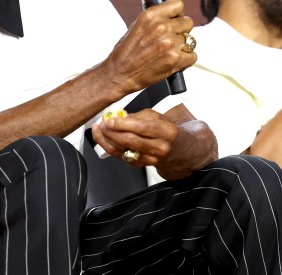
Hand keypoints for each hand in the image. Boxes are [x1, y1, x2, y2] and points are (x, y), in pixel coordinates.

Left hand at [91, 104, 216, 178]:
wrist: (181, 152)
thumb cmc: (168, 132)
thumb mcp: (158, 118)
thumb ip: (139, 116)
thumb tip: (119, 116)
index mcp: (166, 131)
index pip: (141, 127)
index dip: (123, 124)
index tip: (110, 119)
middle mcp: (160, 147)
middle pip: (131, 140)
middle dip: (112, 132)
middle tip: (102, 124)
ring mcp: (151, 159)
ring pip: (124, 150)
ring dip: (108, 140)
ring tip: (100, 131)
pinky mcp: (142, 166)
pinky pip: (123, 157)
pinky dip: (111, 148)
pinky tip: (104, 140)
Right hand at [102, 0, 195, 94]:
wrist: (119, 73)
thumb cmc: (125, 52)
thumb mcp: (137, 26)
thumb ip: (156, 19)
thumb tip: (171, 16)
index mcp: (151, 16)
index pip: (178, 5)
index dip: (178, 14)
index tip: (176, 19)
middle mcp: (162, 27)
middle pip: (188, 22)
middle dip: (181, 31)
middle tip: (171, 40)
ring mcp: (170, 43)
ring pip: (191, 40)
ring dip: (183, 47)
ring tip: (168, 53)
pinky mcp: (176, 59)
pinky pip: (192, 56)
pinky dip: (186, 60)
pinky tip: (174, 61)